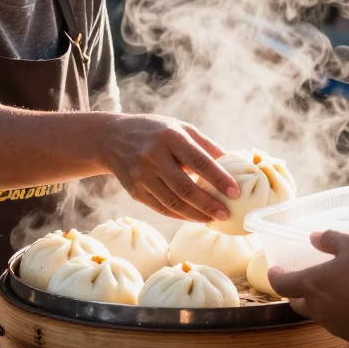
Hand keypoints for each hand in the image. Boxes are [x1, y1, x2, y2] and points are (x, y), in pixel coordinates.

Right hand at [101, 114, 239, 222]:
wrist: (112, 138)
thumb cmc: (156, 132)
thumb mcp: (180, 128)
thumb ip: (205, 145)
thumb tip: (234, 161)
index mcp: (170, 137)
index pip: (199, 161)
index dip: (219, 178)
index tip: (236, 191)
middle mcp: (154, 156)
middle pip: (185, 187)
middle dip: (208, 204)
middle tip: (226, 213)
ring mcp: (141, 175)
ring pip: (173, 202)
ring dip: (196, 215)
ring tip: (213, 219)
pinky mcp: (135, 191)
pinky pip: (161, 208)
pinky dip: (180, 215)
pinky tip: (195, 217)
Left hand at [270, 231, 348, 343]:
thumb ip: (332, 238)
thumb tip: (314, 237)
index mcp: (311, 285)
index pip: (281, 284)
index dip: (275, 276)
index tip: (275, 270)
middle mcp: (317, 308)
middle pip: (297, 302)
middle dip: (296, 292)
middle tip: (303, 279)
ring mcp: (333, 325)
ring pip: (318, 313)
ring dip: (320, 302)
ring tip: (334, 288)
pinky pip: (338, 322)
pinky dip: (340, 311)